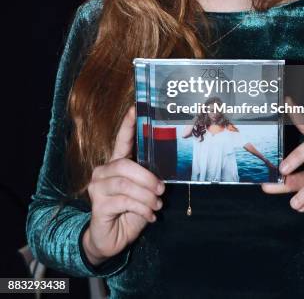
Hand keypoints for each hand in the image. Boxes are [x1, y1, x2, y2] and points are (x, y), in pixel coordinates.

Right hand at [82, 106, 164, 264]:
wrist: (111, 239)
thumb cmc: (129, 212)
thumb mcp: (142, 193)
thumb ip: (147, 180)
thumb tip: (162, 176)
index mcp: (115, 164)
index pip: (121, 140)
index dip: (128, 125)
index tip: (135, 109)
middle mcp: (103, 172)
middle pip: (125, 165)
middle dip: (147, 178)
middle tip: (161, 190)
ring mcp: (97, 188)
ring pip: (125, 184)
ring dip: (146, 196)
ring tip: (156, 205)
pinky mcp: (98, 205)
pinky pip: (124, 202)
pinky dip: (141, 208)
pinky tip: (149, 216)